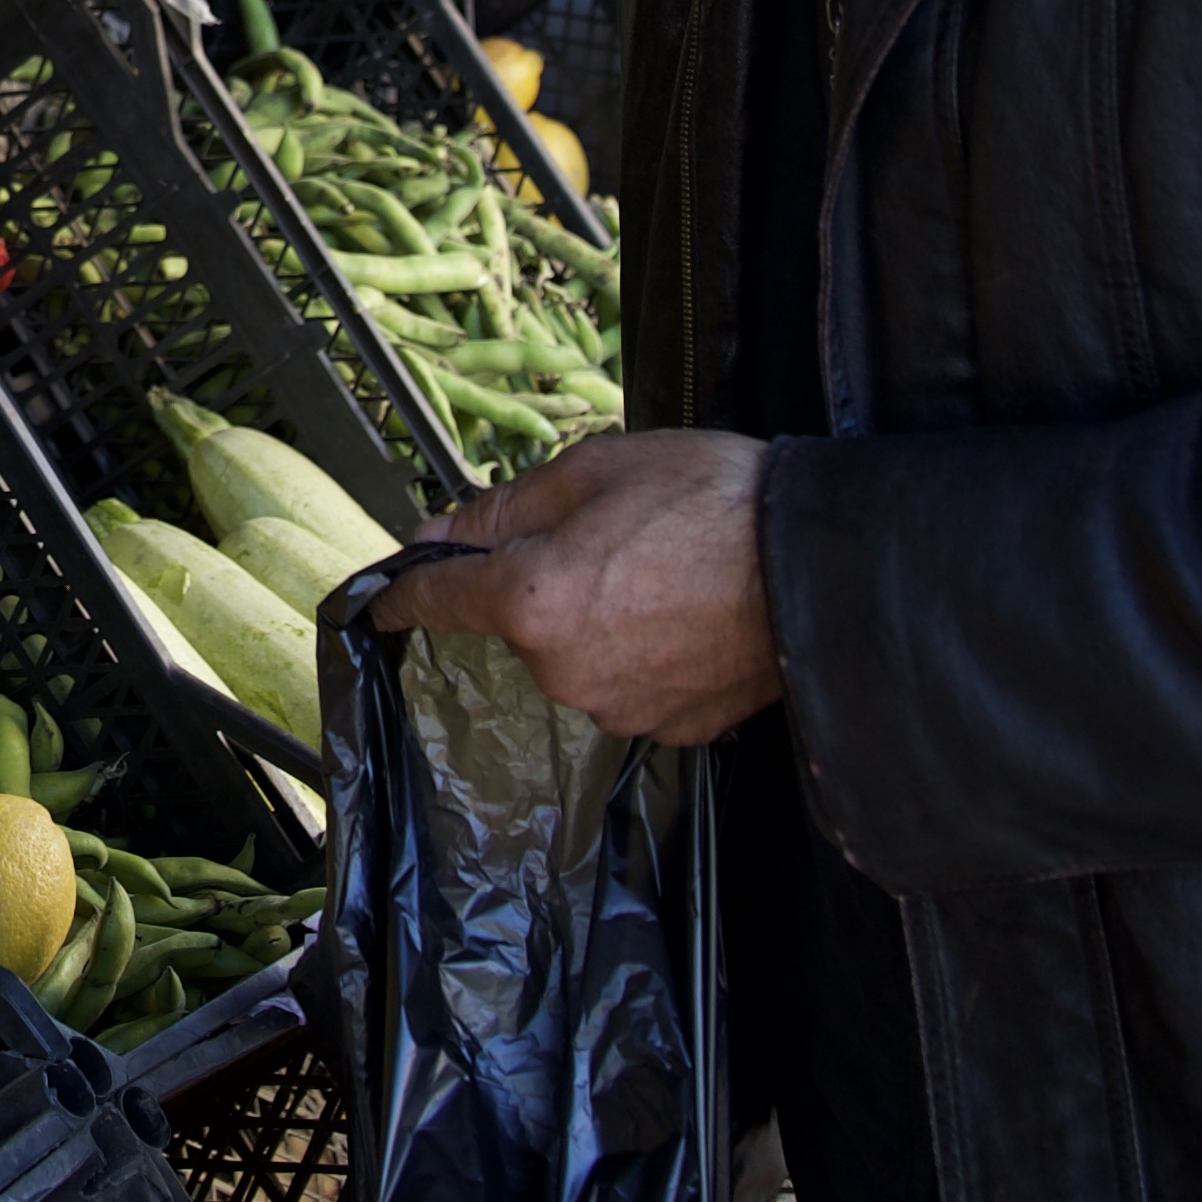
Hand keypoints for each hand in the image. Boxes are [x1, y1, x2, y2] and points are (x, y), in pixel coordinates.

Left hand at [370, 429, 783, 745]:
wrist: (825, 568)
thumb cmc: (715, 502)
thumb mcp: (596, 470)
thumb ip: (501, 508)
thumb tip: (434, 534)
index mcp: (531, 599)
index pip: (436, 601)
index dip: (402, 593)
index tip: (376, 599)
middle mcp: (563, 670)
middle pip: (519, 622)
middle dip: (544, 582)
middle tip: (614, 536)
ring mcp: (618, 709)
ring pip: (576, 656)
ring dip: (598, 621)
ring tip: (667, 573)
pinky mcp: (670, 731)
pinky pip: (630, 684)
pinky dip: (645, 654)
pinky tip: (689, 615)